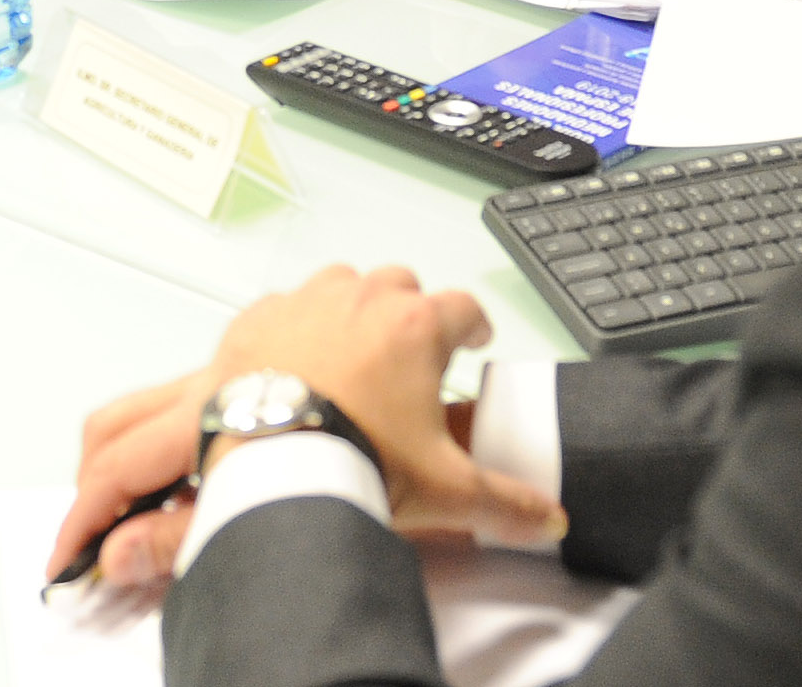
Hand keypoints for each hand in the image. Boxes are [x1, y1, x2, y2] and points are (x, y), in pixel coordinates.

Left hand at [48, 267, 561, 588]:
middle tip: (409, 354)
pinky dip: (292, 324)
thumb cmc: (350, 459)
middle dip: (410, 312)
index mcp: (416, 328)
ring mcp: (304, 303)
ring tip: (351, 351)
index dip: (474, 324)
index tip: (474, 336)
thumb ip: (505, 502)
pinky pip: (281, 305)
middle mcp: (361, 301)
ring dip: (351, 307)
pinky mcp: (254, 320)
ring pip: (340, 283)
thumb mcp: (443, 489)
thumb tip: (548, 518)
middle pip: (401, 285)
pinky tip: (292, 359)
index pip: (464, 308)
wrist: (269, 461)